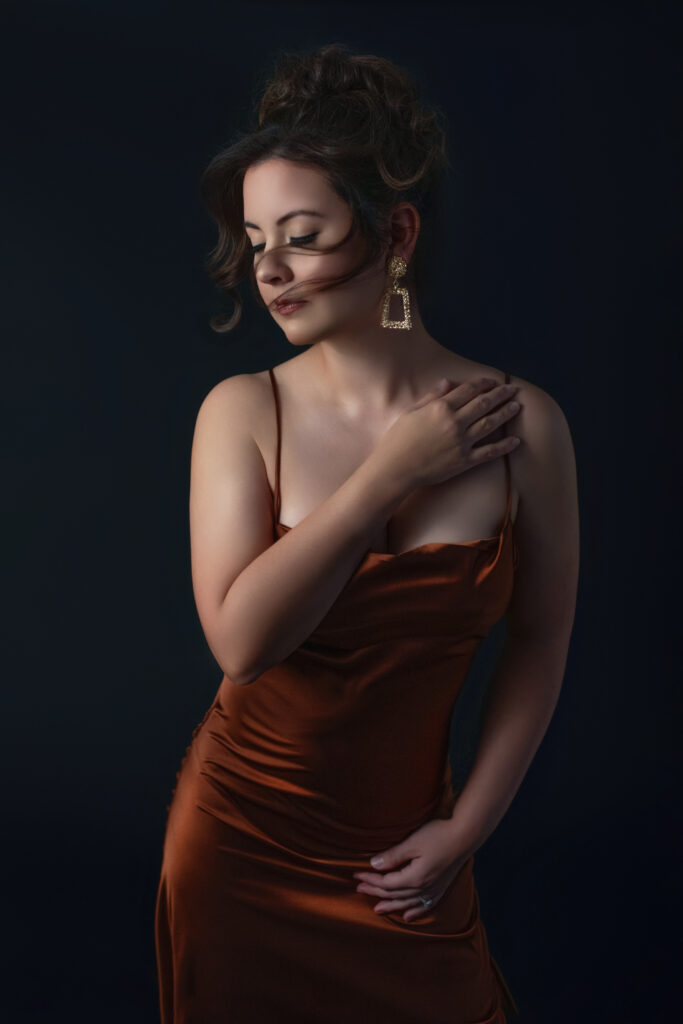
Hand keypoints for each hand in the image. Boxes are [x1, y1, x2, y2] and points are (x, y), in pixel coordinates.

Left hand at [351, 818, 469, 922]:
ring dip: (391, 906)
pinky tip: (407, 917)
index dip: (370, 880)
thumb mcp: (413, 842)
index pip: (386, 883)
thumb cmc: (439, 834)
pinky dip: (415, 912)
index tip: (355, 876)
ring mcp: (434, 890)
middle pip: (394, 894)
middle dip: (375, 892)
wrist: (466, 835)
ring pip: (407, 903)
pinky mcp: (442, 887)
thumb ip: (393, 856)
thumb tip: (374, 865)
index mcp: (415, 878)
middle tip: (359, 890)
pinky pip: (425, 905)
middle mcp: (423, 888)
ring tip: (377, 909)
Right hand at [375, 376, 521, 489]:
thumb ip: (431, 396)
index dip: (483, 383)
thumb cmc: (398, 440)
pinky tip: (516, 441)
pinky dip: (504, 446)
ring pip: (490, 424)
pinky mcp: (464, 461)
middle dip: (500, 394)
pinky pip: (489, 452)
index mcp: (441, 408)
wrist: (395, 469)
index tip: (493, 381)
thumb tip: (448, 382)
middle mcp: (454, 423)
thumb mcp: (411, 412)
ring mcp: (461, 443)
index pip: (469, 390)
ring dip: (506, 414)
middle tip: (513, 390)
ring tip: (517, 406)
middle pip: (484, 404)